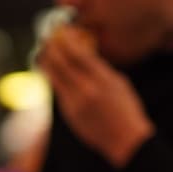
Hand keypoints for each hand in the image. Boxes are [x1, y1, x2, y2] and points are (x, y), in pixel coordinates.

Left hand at [39, 32, 153, 165]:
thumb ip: (100, 68)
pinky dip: (54, 77)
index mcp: (102, 79)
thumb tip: (84, 53)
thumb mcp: (118, 82)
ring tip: (46, 52)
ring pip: (53, 76)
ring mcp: (74, 103)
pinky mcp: (68, 113)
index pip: (77, 53)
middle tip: (47, 39)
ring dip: (47, 62)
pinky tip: (53, 71)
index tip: (60, 30)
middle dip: (51, 48)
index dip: (65, 40)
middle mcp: (85, 90)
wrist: (125, 140)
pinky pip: (57, 90)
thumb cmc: (127, 109)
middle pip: (60, 63)